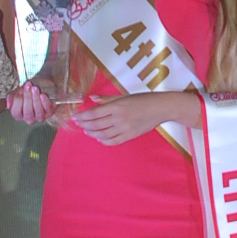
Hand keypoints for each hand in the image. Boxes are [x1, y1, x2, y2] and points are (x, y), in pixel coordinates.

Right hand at [6, 82, 54, 124]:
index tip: (20, 90)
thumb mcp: (16, 94)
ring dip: (36, 99)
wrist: (41, 88)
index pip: (16, 112)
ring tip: (34, 88)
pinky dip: (44, 102)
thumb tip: (8, 104)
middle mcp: (29, 119)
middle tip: (28, 86)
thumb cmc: (27, 93)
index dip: (18, 101)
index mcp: (18, 115)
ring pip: (38, 111)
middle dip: (27, 97)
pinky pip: (47, 108)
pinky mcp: (49, 112)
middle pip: (27, 112)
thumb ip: (10, 98)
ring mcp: (39, 117)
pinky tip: (42, 95)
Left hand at [70, 89, 198, 144]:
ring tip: (87, 131)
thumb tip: (92, 99)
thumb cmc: (143, 99)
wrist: (161, 108)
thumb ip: (107, 99)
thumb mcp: (124, 95)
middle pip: (96, 125)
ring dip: (92, 133)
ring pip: (103, 134)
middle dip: (84, 125)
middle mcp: (119, 118)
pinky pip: (114, 141)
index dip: (82, 116)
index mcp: (117, 106)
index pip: (94, 113)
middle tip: (78, 124)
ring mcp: (125, 128)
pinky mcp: (130, 135)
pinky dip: (104, 141)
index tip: (75, 117)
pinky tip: (100, 138)